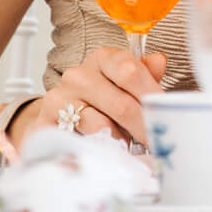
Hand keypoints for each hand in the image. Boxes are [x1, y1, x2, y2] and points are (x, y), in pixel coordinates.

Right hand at [15, 48, 167, 145]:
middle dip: (143, 128)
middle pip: (121, 104)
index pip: (131, 71)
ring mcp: (60, 98)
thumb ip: (144, 74)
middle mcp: (79, 75)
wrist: (60, 118)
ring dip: (119, 141)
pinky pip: (80, 143)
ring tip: (126, 146)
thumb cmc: (100, 101)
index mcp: (103, 59)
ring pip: (101, 127)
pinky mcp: (46, 124)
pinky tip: (105, 152)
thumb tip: (159, 61)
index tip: (165, 117)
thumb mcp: (125, 85)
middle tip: (156, 143)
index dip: (152, 97)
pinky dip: (97, 150)